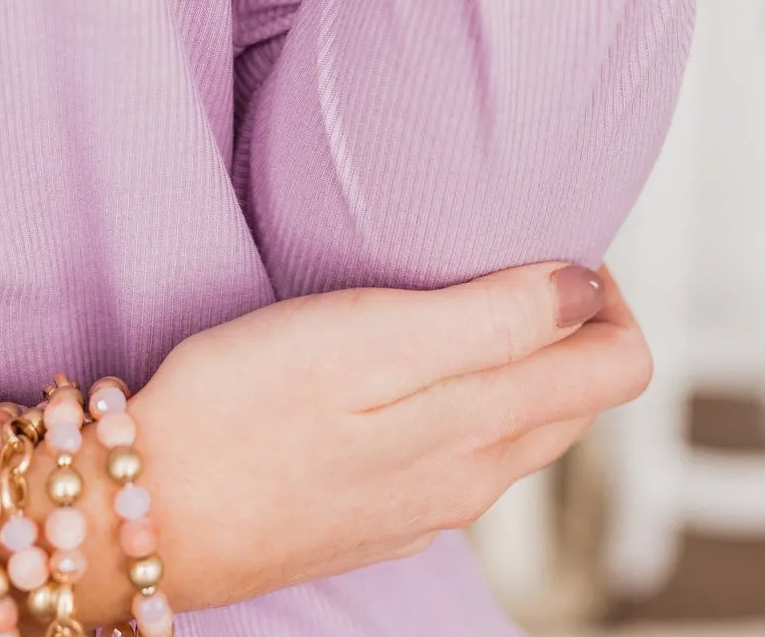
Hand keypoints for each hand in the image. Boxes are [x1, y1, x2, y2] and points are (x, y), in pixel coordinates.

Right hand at [32, 264, 647, 621]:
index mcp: (486, 429)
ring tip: (457, 295)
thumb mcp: (374, 335)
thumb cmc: (244, 409)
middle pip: (578, 397)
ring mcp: (425, 509)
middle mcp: (472, 481)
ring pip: (520, 428)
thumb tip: (584, 289)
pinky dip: (463, 399)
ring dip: (518, 359)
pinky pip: (458, 455)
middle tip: (509, 255)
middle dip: (570, 322)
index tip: (550, 245)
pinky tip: (402, 365)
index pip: (619, 368)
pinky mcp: (376, 519)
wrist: (145, 513)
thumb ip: (495, 317)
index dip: (606, 294)